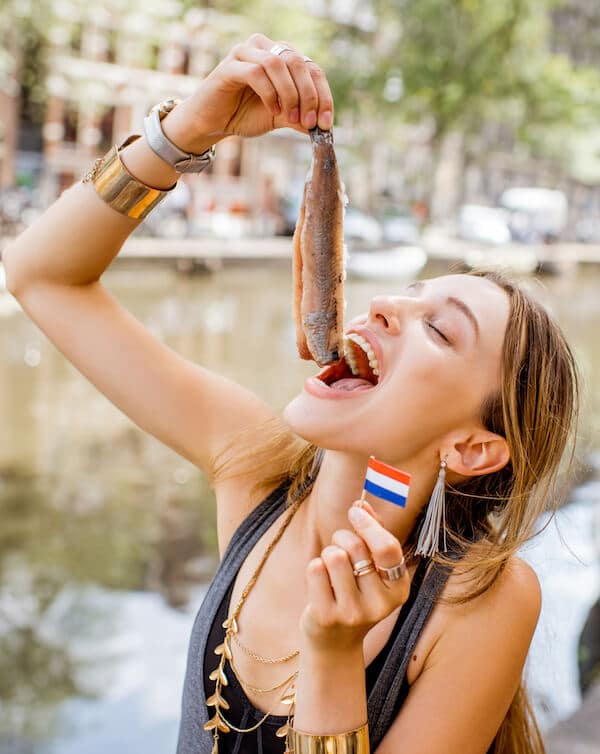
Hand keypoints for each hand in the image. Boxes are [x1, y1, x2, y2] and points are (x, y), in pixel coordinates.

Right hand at [162, 33, 333, 152]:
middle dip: (308, 95)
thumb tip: (323, 127)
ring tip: (289, 116)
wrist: (212, 123)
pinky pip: (257, 72)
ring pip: (278, 63)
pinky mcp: (230, 64)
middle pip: (298, 62)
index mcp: (282, 57)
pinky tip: (272, 110)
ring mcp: (246, 52)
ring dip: (289, 93)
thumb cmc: (244, 115)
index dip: (323, 95)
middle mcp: (266, 48)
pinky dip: (269, 93)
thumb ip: (299, 118)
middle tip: (309, 121)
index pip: (312, 69)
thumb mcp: (280, 117)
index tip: (326, 123)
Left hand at [300, 502, 410, 653]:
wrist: (334, 643)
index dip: (369, 524)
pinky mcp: (326, 616)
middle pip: (356, 547)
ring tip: (330, 566)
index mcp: (398, 590)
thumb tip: (362, 502)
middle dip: (343, 536)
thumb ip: (372, 534)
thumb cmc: (355, 593)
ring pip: (334, 556)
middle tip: (339, 543)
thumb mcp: (373, 569)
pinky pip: (315, 569)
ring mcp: (352, 613)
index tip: (355, 510)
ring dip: (328, 553)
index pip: (387, 548)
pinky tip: (320, 582)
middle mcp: (380, 605)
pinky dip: (314, 567)